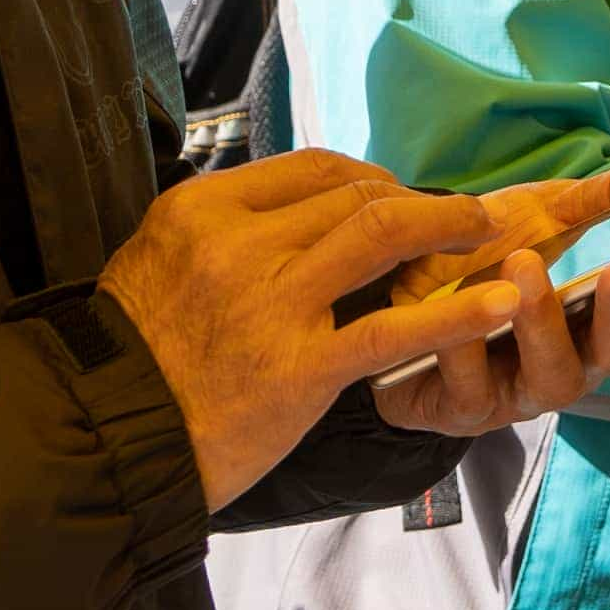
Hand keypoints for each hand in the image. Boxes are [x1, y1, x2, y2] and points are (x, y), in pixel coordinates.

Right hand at [100, 149, 529, 508]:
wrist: (108, 442)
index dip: (373, 177)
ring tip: (489, 233)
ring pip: (381, 233)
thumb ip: (225, 228)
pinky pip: (392, 328)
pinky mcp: (300, 369)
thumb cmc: (135, 360)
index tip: (401, 196)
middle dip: (420, 201)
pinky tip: (501, 303)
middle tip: (460, 219)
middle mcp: (237, 244)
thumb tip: (294, 209)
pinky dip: (456, 312)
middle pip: (354, 195)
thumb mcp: (159, 261)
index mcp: (202, 210)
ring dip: (449, 225)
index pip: (313, 167)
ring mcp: (270, 305)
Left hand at [373, 158, 609, 437]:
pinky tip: (453, 311)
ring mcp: (519, 393)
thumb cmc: (478, 262)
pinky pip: (472, 387)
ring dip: (544, 323)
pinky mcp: (464, 410)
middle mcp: (570, 364)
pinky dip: (466, 347)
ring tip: (525, 267)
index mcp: (594, 322)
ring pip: (552, 377)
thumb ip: (603, 199)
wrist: (387, 300)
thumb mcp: (538, 218)